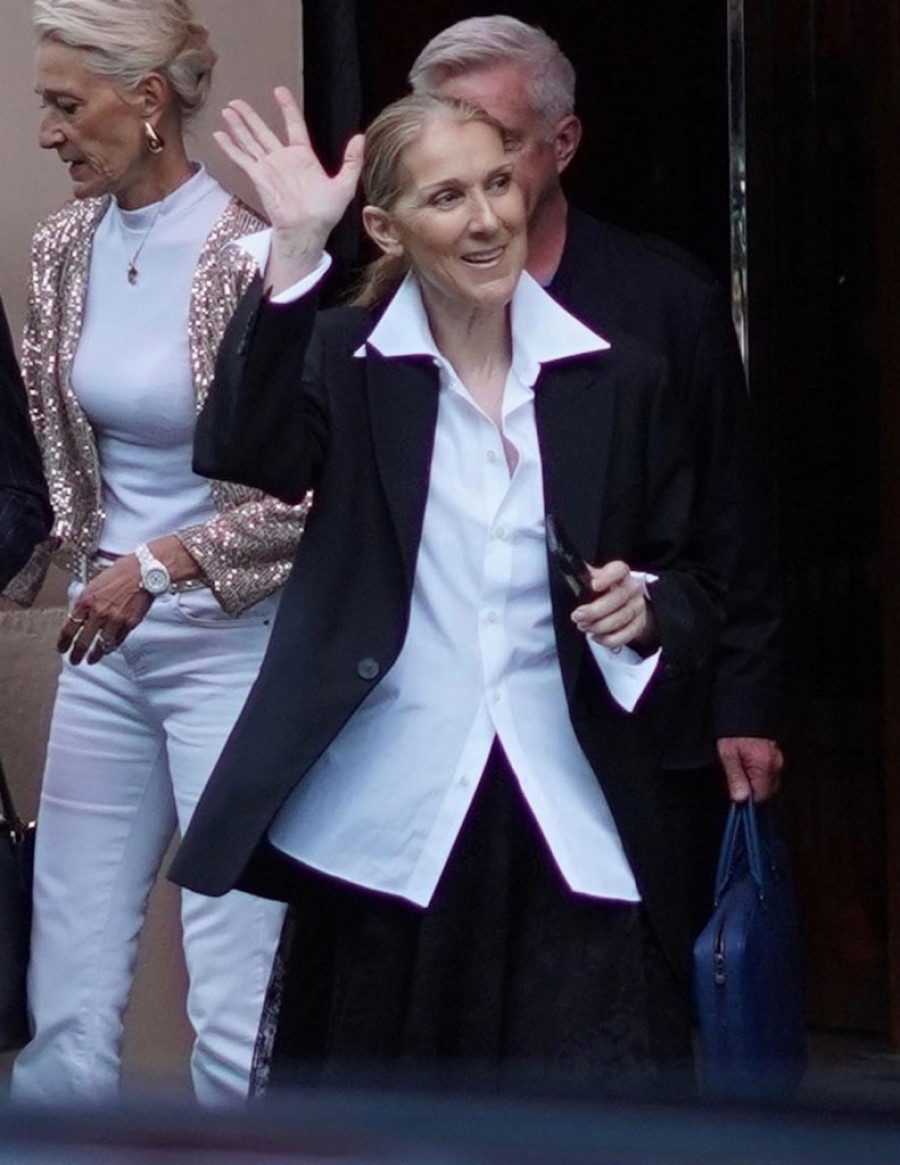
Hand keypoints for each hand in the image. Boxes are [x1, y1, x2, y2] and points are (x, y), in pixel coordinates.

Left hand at [59, 535, 201, 665]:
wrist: (144, 572)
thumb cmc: (121, 573)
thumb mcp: (95, 583)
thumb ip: (86, 600)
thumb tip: (80, 614)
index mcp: (86, 600)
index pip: (69, 627)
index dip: (64, 641)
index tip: (62, 648)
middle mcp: (98, 612)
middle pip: (82, 641)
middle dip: (76, 654)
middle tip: (74, 660)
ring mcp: (114, 619)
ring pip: (100, 645)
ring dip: (94, 655)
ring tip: (91, 660)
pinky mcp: (129, 624)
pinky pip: (117, 641)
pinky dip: (110, 647)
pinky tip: (107, 649)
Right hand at [214, 86, 363, 291]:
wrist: (308, 230)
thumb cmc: (325, 213)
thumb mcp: (345, 184)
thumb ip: (352, 161)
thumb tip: (361, 137)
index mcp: (303, 157)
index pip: (294, 126)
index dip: (287, 108)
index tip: (279, 91)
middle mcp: (283, 160)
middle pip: (263, 131)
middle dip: (250, 117)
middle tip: (237, 102)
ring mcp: (269, 168)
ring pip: (249, 141)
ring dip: (238, 126)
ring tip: (227, 109)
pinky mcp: (258, 177)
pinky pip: (241, 159)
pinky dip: (230, 147)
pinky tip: (219, 135)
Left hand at [571, 560, 656, 651]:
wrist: (622, 603)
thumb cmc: (603, 591)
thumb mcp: (592, 580)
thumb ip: (583, 578)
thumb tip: (568, 578)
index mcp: (620, 573)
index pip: (618, 570)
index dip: (607, 577)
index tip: (593, 585)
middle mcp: (632, 587)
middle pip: (618, 597)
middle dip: (595, 610)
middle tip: (577, 616)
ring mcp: (638, 605)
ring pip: (622, 617)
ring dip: (599, 626)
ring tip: (583, 626)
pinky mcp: (640, 623)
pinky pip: (627, 634)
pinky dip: (610, 639)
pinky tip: (596, 637)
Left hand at [717, 736, 783, 802]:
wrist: (742, 710)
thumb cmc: (733, 730)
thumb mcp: (728, 753)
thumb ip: (735, 777)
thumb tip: (741, 798)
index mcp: (765, 765)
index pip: (761, 795)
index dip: (747, 798)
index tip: (736, 794)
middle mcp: (776, 763)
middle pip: (767, 790)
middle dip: (751, 790)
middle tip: (735, 780)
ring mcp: (778, 758)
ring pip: (769, 782)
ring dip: (755, 781)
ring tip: (740, 769)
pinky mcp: (776, 754)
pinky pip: (770, 772)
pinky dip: (759, 773)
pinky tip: (747, 765)